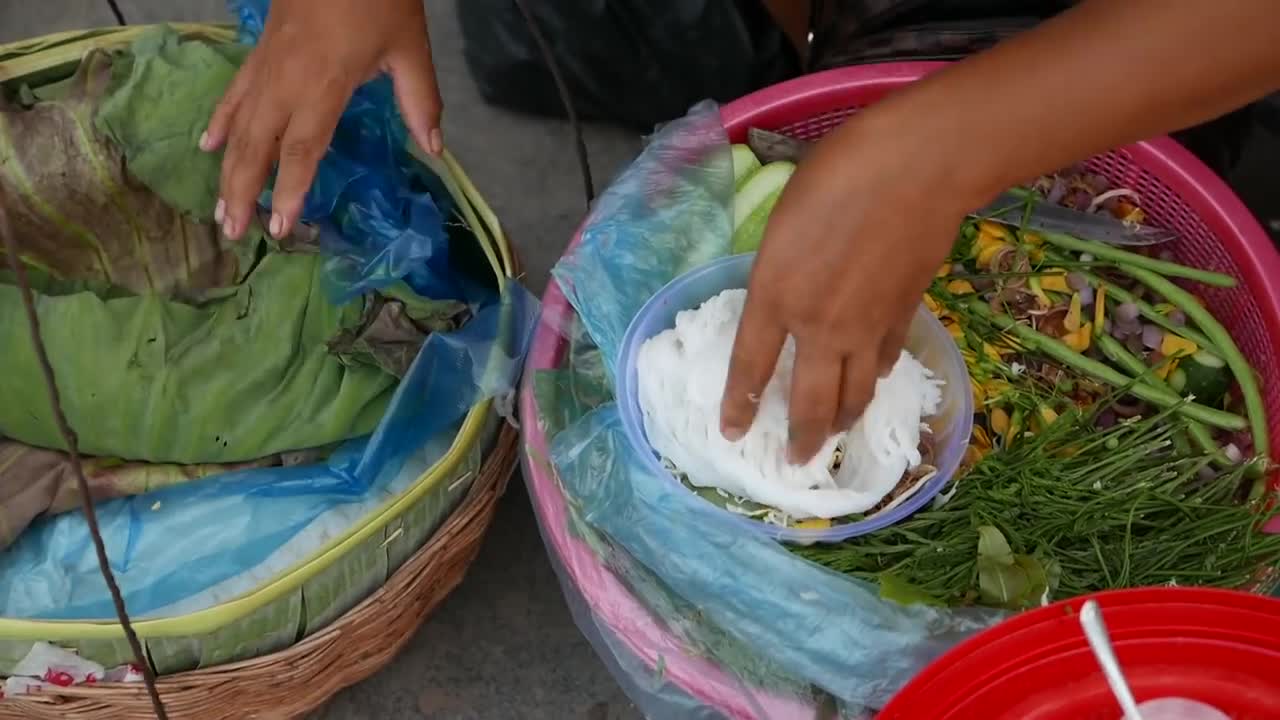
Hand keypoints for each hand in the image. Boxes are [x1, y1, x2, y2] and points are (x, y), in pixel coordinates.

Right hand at [201, 0, 441, 241]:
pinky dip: (221, 120)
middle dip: (244, 190)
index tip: (281, 226)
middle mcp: (286, 80)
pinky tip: (207, 144)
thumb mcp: (411, 47)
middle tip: (231, 233)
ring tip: (219, 209)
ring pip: (239, 124)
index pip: (302, 149)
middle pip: (258, 145)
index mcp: (324, 83)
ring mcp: (268, 64)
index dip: (290, 190)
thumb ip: (421, 100)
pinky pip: (234, 92)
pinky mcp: (260, 50)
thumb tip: (434, 149)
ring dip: (227, 168)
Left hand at [719, 108, 976, 463]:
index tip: (732, 434)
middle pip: (810, 402)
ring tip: (833, 434)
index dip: (739, 406)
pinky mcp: (905, 315)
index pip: (750, 368)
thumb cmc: (838, 175)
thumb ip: (779, 269)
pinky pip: (886, 363)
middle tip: (796, 461)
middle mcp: (820, 326)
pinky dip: (876, 379)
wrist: (918, 167)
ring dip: (842, 421)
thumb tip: (786, 292)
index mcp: (776, 296)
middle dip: (801, 439)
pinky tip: (872, 381)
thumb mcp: (783, 221)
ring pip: (855, 394)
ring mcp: (868, 327)